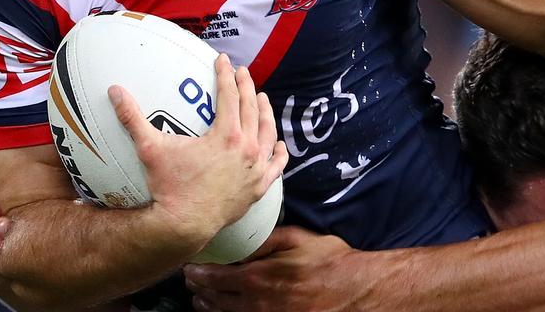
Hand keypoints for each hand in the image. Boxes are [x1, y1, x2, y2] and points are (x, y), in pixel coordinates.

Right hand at [111, 54, 287, 247]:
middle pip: (251, 109)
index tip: (222, 60)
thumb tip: (114, 90)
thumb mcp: (149, 149)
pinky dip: (279, 153)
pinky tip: (280, 144)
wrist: (183, 226)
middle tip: (242, 72)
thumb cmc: (167, 187)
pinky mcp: (258, 188)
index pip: (229, 95)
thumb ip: (132, 118)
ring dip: (265, 113)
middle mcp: (248, 148)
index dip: (225, 75)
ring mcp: (256, 169)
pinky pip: (276, 166)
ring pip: (268, 133)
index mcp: (227, 135)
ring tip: (262, 98)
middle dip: (247, 86)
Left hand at [182, 226, 358, 311]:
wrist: (354, 291)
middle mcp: (255, 302)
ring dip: (208, 306)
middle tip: (190, 281)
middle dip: (199, 289)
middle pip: (214, 299)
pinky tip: (224, 311)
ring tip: (200, 299)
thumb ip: (265, 240)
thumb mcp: (297, 239)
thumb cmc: (329, 262)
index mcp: (258, 277)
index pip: (215, 277)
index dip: (198, 273)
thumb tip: (240, 244)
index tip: (190, 268)